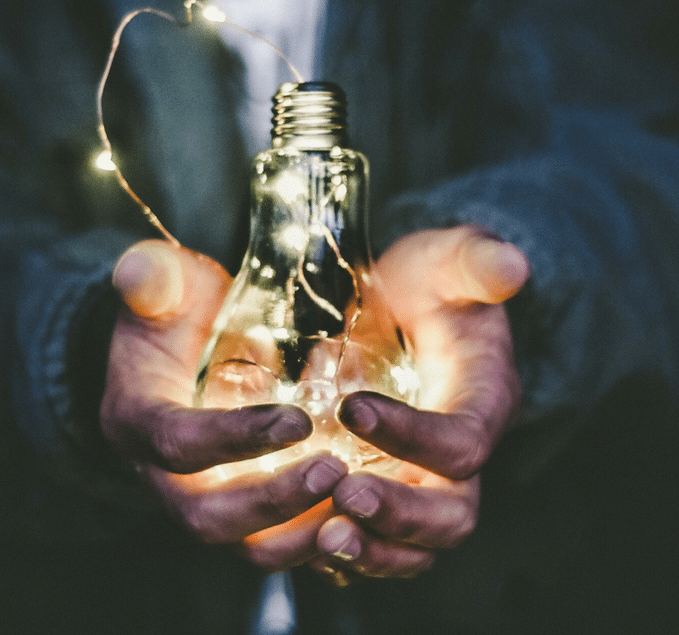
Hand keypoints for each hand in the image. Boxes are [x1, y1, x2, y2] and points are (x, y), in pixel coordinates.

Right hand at [101, 240, 346, 564]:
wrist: (179, 349)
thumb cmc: (176, 313)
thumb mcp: (163, 286)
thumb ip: (153, 278)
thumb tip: (137, 271)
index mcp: (137, 420)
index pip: (176, 443)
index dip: (233, 439)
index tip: (299, 420)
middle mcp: (162, 475)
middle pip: (207, 516)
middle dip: (271, 502)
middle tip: (334, 471)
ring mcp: (202, 497)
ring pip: (244, 545)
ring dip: (300, 533)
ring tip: (358, 502)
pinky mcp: (238, 508)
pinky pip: (274, 543)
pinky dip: (316, 538)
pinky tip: (361, 514)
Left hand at [311, 226, 529, 583]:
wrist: (402, 307)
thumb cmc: (427, 283)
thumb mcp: (447, 261)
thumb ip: (475, 262)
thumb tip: (511, 264)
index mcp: (482, 402)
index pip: (462, 442)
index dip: (414, 436)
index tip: (351, 408)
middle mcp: (458, 455)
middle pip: (451, 514)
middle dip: (400, 515)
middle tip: (344, 496)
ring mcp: (421, 480)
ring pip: (415, 546)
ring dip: (372, 550)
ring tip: (322, 538)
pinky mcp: (387, 489)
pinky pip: (375, 542)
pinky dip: (345, 552)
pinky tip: (301, 537)